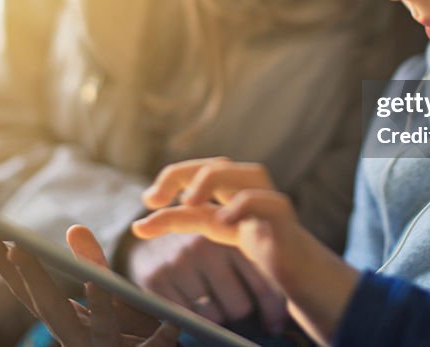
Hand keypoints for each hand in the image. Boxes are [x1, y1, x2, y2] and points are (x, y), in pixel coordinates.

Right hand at [0, 226, 179, 346]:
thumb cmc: (127, 334)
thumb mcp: (111, 296)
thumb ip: (94, 264)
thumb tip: (74, 228)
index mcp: (68, 323)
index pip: (32, 294)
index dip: (9, 269)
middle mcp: (79, 340)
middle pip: (52, 311)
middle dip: (35, 280)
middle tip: (18, 246)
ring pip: (101, 332)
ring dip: (101, 308)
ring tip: (99, 282)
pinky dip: (158, 341)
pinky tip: (170, 329)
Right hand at [126, 232, 287, 333]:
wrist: (149, 237)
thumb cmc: (199, 249)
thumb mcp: (226, 244)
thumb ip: (253, 266)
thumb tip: (278, 319)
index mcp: (230, 235)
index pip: (262, 284)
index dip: (273, 312)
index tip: (274, 326)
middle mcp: (204, 246)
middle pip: (240, 306)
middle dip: (239, 312)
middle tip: (233, 308)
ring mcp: (179, 263)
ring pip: (213, 317)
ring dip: (215, 318)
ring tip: (208, 302)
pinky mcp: (156, 280)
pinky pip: (186, 319)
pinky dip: (190, 320)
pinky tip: (190, 307)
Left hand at [132, 158, 359, 344]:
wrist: (293, 264)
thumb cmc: (253, 238)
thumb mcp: (209, 227)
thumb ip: (177, 221)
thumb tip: (137, 226)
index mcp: (229, 182)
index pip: (197, 168)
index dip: (170, 178)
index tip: (149, 201)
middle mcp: (249, 182)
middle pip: (216, 164)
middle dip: (182, 175)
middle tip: (155, 200)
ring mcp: (268, 195)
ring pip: (245, 172)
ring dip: (212, 180)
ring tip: (190, 202)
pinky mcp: (282, 213)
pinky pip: (264, 201)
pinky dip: (242, 206)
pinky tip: (224, 222)